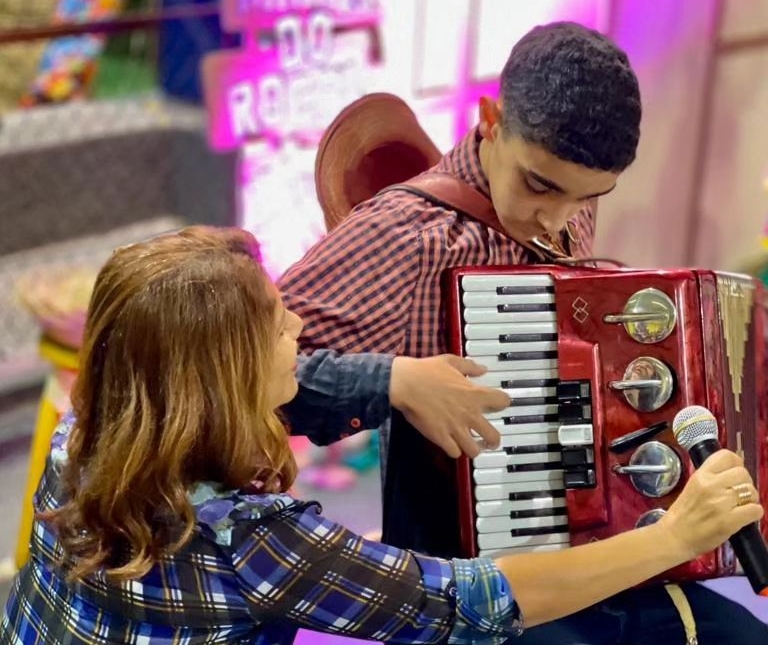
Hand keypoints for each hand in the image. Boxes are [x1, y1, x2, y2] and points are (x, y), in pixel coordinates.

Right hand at [389, 354, 509, 457]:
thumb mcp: (451, 361)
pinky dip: (454, 450)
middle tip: (488, 439)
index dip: (502, 403)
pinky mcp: (440, 437)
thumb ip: (470, 367)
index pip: (503, 402)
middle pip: (493, 437)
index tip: (497, 404)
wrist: (406, 383)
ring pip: (474, 451)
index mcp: (474, 394)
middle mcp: (469, 414)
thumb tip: (482, 369)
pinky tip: (451, 444)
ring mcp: (455, 428)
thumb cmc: (426, 370)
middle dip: (493, 440)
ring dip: (473, 448)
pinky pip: (454, 453)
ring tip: (469, 445)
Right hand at [657, 449, 763, 559]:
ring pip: (751, 491)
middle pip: (743, 473)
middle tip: (738, 494)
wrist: (674, 536)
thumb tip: (733, 470)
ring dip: (750, 500)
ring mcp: (720, 503)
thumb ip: (711, 477)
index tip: (734, 473)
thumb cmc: (683, 513)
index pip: (727, 456)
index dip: (736, 463)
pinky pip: (755, 510)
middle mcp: (710, 486)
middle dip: (745, 484)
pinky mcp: (729, 521)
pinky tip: (744, 517)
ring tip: (740, 506)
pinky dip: (754, 513)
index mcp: (700, 475)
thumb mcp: (692, 486)